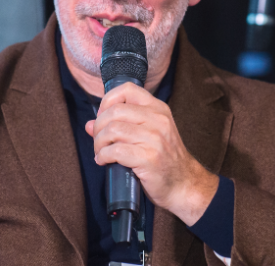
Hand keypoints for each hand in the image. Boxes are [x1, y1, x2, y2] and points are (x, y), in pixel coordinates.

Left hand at [85, 82, 218, 225]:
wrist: (184, 184)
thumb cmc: (164, 159)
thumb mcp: (149, 134)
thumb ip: (122, 125)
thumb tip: (90, 124)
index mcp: (158, 109)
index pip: (127, 89)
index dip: (108, 101)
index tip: (102, 117)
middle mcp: (158, 120)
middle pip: (115, 111)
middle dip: (99, 127)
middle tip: (98, 140)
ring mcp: (155, 139)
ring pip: (112, 130)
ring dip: (99, 143)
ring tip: (100, 152)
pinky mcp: (149, 158)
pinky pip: (115, 151)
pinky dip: (103, 156)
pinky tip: (104, 161)